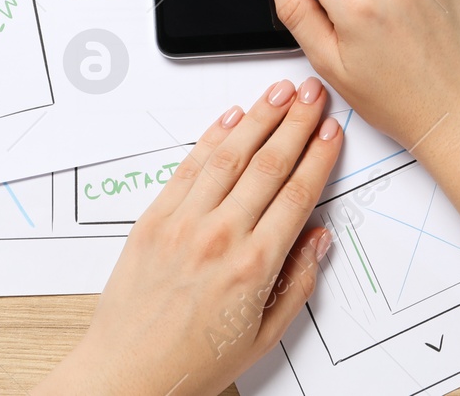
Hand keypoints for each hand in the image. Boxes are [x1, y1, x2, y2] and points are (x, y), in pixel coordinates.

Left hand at [39, 78, 342, 395]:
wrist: (127, 373)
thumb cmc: (191, 362)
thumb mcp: (263, 336)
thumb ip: (298, 283)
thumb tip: (318, 240)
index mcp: (253, 267)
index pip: (298, 194)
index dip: (319, 156)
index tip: (332, 132)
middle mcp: (219, 237)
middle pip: (269, 164)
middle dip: (296, 122)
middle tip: (314, 95)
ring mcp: (183, 223)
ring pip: (230, 155)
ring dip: (258, 117)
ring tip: (279, 92)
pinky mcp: (154, 219)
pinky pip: (188, 167)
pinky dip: (212, 137)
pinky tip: (231, 118)